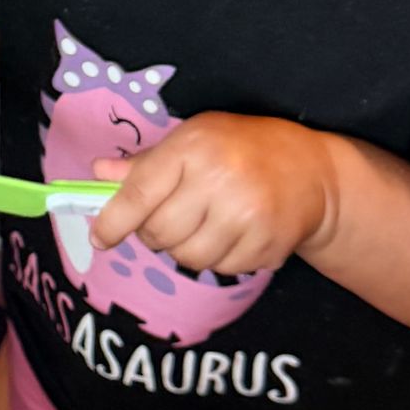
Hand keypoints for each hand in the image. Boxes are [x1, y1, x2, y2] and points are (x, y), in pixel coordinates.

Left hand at [88, 114, 337, 276]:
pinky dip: (219, 258)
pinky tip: (233, 234)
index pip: (138, 195)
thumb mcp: (192, 140)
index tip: (100, 239)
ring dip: (186, 249)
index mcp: (193, 148)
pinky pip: (221, 269)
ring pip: (187, 258)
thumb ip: (145, 164)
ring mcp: (246, 215)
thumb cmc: (240, 150)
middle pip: (159, 233)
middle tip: (170, 220)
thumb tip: (98, 173)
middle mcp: (219, 180)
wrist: (311, 171)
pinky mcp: (267, 245)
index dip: (112, 222)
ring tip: (205, 225)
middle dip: (154, 234)